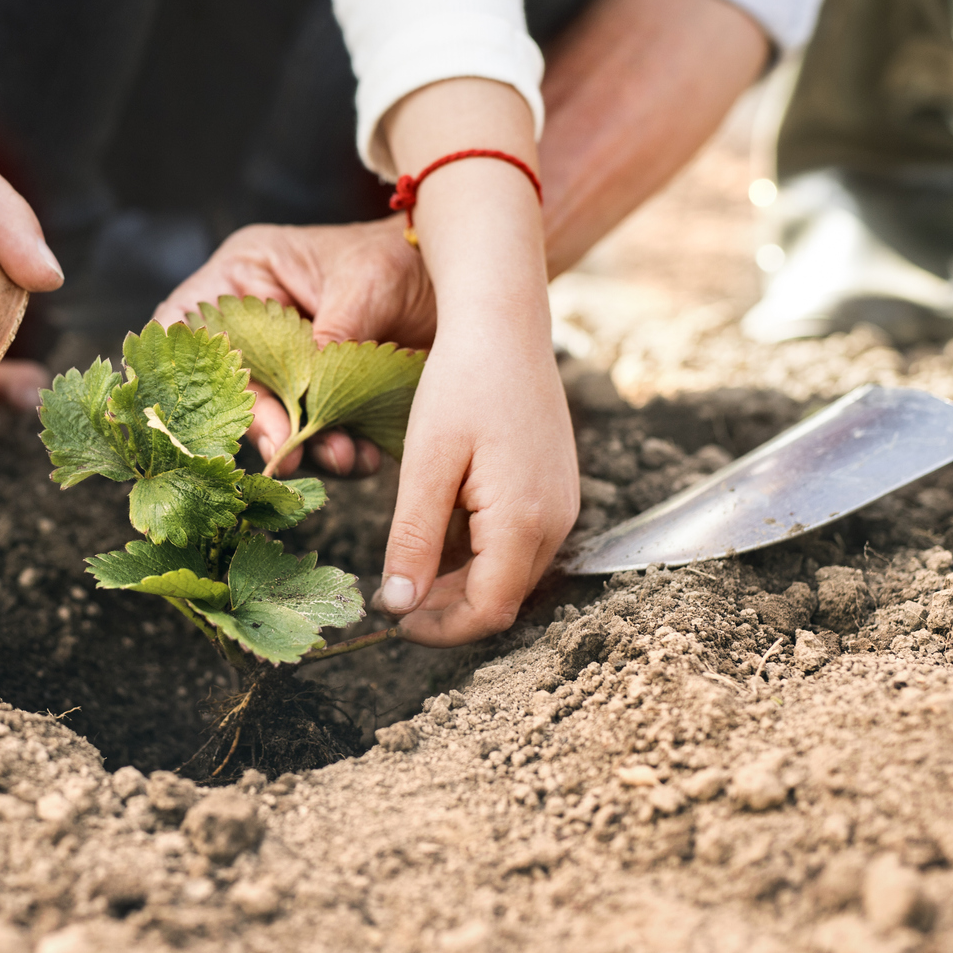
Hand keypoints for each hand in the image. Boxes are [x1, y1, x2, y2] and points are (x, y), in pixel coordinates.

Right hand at [153, 219, 431, 474]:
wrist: (464, 283)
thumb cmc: (402, 257)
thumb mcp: (363, 283)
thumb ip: (331, 335)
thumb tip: (307, 394)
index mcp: (245, 278)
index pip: (187, 325)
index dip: (195, 370)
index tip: (228, 408)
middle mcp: (257, 326)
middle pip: (230, 385)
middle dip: (262, 424)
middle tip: (288, 452)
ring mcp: (290, 367)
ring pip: (276, 420)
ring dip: (306, 445)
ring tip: (342, 454)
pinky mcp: (325, 399)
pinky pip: (319, 437)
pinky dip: (340, 453)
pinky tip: (364, 456)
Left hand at [383, 296, 575, 645]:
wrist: (503, 322)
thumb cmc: (461, 383)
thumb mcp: (427, 465)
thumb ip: (415, 541)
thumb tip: (399, 607)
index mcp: (525, 521)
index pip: (488, 611)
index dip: (439, 630)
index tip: (391, 622)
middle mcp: (557, 521)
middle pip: (501, 597)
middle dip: (446, 609)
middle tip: (390, 597)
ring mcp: (561, 504)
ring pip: (510, 573)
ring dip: (460, 581)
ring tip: (407, 563)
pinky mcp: (554, 488)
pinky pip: (517, 541)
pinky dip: (478, 551)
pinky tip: (439, 527)